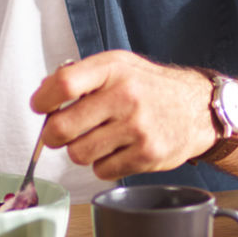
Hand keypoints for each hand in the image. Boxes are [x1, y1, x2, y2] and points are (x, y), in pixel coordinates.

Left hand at [29, 54, 216, 181]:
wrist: (198, 108)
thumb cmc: (150, 87)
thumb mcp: (118, 66)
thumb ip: (81, 76)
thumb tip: (43, 95)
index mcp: (113, 69)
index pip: (64, 83)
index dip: (43, 100)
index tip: (40, 107)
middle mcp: (126, 96)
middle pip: (63, 127)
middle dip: (53, 135)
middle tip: (59, 133)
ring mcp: (137, 128)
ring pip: (79, 154)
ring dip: (80, 151)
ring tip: (95, 140)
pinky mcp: (146, 155)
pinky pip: (102, 171)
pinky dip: (102, 165)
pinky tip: (115, 151)